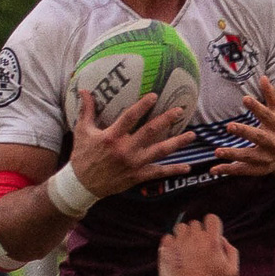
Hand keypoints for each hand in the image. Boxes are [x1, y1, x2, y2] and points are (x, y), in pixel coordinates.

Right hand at [70, 89, 194, 197]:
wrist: (82, 185)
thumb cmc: (82, 156)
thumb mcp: (82, 131)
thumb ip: (86, 110)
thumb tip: (83, 89)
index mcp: (112, 136)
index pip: (130, 117)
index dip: (143, 105)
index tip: (155, 96)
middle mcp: (125, 150)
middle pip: (150, 132)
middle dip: (167, 120)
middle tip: (180, 110)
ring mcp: (133, 164)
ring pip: (160, 151)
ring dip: (177, 143)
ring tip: (192, 135)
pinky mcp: (137, 177)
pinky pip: (158, 173)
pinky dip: (173, 170)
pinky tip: (187, 166)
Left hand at [158, 214, 239, 275]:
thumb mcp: (233, 271)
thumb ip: (231, 251)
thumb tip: (221, 240)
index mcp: (212, 241)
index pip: (211, 218)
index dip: (211, 226)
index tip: (210, 235)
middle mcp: (195, 238)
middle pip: (195, 223)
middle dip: (196, 234)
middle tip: (197, 249)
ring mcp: (179, 243)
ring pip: (180, 228)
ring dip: (183, 236)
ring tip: (185, 250)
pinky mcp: (166, 250)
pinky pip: (167, 238)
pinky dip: (170, 244)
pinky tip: (175, 255)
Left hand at [212, 75, 274, 177]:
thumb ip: (272, 95)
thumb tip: (263, 77)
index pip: (268, 116)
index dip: (257, 108)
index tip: (245, 98)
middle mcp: (274, 144)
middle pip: (259, 138)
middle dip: (245, 132)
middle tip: (229, 126)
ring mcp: (266, 159)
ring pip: (249, 157)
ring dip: (233, 154)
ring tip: (217, 151)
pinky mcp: (258, 170)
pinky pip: (242, 171)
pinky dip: (228, 170)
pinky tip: (213, 170)